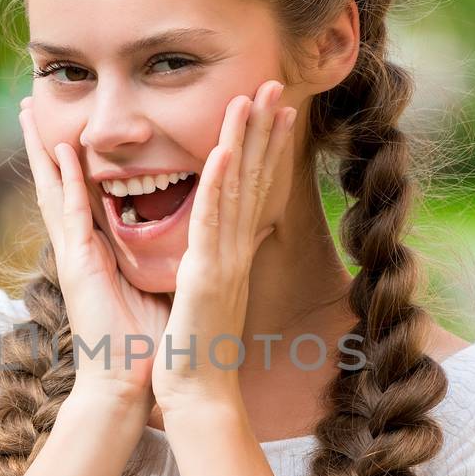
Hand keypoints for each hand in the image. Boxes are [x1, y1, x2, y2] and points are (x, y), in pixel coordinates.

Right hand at [18, 96, 171, 403]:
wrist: (130, 383)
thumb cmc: (147, 342)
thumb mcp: (158, 285)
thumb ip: (161, 256)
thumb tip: (186, 235)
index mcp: (98, 251)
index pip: (83, 194)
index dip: (72, 159)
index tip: (67, 124)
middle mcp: (80, 248)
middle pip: (57, 182)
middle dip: (43, 142)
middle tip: (28, 103)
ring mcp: (74, 255)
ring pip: (53, 189)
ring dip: (43, 149)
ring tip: (28, 112)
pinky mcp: (78, 266)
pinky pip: (73, 214)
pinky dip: (68, 182)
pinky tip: (65, 152)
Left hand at [152, 80, 295, 414]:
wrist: (198, 393)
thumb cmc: (198, 349)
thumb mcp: (211, 294)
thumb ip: (221, 262)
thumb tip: (236, 240)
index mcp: (233, 252)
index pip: (254, 187)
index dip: (266, 145)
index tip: (276, 107)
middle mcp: (236, 250)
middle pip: (254, 178)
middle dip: (264, 128)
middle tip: (276, 82)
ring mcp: (224, 260)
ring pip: (237, 190)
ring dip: (244, 142)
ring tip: (251, 98)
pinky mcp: (206, 275)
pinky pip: (212, 224)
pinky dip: (219, 186)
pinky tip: (222, 153)